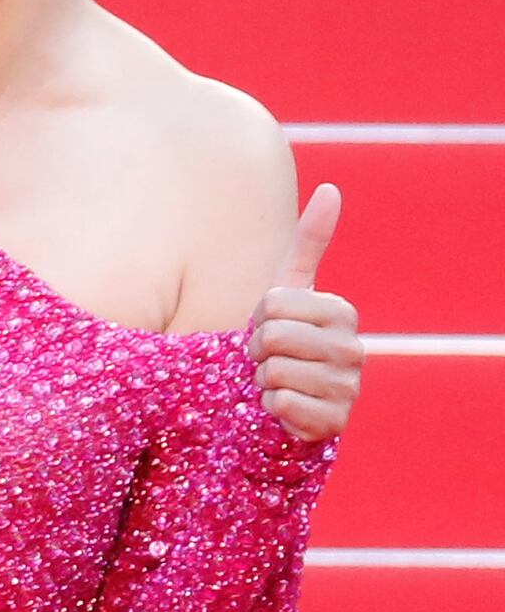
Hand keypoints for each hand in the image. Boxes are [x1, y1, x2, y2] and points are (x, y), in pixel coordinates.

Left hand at [252, 183, 358, 444]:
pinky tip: (283, 408)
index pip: (273, 304)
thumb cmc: (282, 341)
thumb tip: (331, 188)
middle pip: (270, 338)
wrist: (281, 401)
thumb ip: (309, 242)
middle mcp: (353, 349)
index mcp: (342, 313)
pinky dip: (270, 408)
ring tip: (278, 381)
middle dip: (257, 351)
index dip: (258, 318)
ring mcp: (348, 388)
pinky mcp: (333, 423)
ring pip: (273, 373)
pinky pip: (280, 405)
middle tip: (270, 358)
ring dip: (262, 380)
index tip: (270, 327)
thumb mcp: (289, 290)